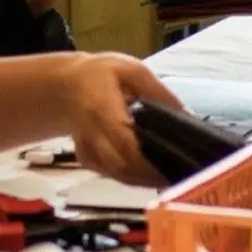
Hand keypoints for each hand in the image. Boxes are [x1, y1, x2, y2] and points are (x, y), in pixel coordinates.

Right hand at [53, 52, 183, 185]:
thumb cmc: (100, 75)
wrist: (64, 87)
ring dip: (147, 181)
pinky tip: (155, 174)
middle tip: (183, 174)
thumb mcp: (132, 71)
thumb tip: (187, 115)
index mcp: (101, 109)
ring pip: (119, 176)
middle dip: (153, 176)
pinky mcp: (87, 161)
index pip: (124, 142)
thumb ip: (159, 93)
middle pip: (122, 167)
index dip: (148, 159)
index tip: (175, 164)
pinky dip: (135, 178)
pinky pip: (114, 175)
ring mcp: (86, 152)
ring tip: (175, 176)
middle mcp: (91, 135)